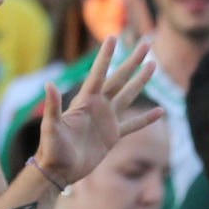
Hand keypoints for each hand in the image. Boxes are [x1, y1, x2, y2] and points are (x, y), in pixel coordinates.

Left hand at [35, 37, 161, 185]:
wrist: (58, 171)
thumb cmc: (51, 148)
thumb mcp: (51, 127)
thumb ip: (52, 106)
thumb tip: (48, 84)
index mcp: (85, 101)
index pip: (98, 73)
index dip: (105, 56)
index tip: (113, 37)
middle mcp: (98, 106)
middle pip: (119, 79)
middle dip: (132, 61)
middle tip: (146, 44)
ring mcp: (107, 120)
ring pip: (128, 96)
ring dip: (141, 81)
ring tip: (153, 66)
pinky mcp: (112, 136)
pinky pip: (133, 125)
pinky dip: (146, 119)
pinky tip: (160, 112)